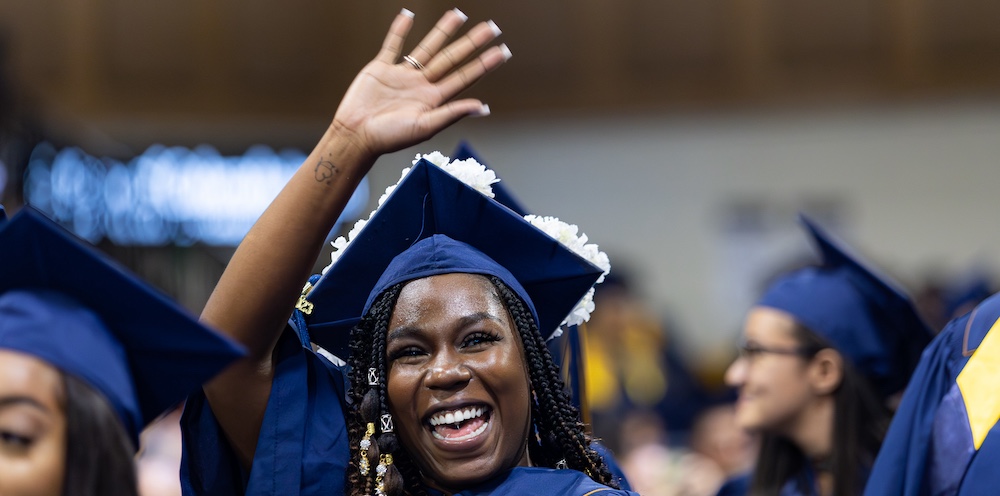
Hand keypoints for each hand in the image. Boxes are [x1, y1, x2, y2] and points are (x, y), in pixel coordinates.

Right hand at [332, 9, 509, 160]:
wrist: (356, 134)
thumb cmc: (390, 137)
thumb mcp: (425, 127)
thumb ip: (452, 113)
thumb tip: (483, 108)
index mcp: (434, 99)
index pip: (465, 77)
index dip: (484, 64)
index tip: (503, 51)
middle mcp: (422, 85)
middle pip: (451, 58)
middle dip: (471, 42)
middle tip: (491, 27)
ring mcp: (403, 75)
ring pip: (427, 47)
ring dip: (443, 31)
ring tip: (459, 14)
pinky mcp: (381, 68)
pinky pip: (393, 45)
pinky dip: (400, 30)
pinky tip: (409, 15)